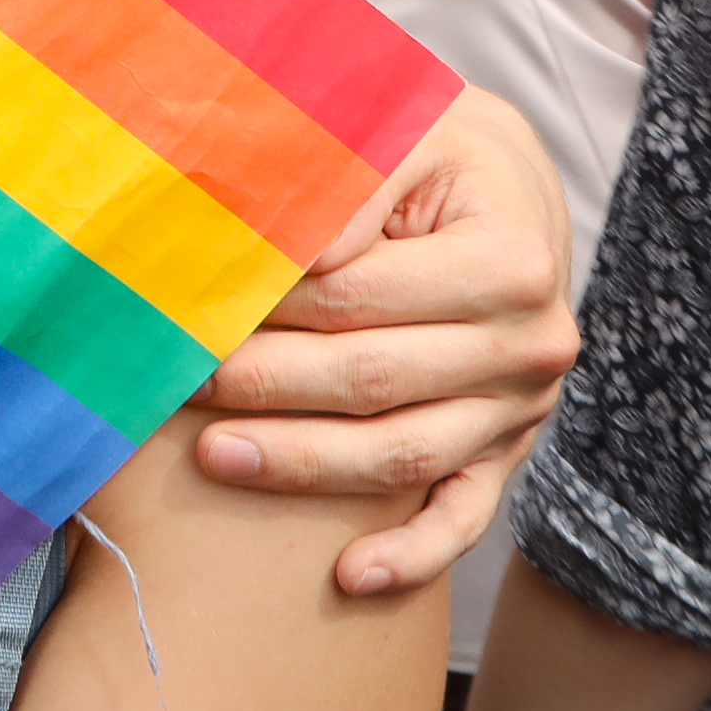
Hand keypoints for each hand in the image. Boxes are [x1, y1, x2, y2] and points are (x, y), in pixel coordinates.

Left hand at [192, 88, 577, 596]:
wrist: (511, 186)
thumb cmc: (437, 150)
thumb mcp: (402, 133)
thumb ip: (352, 183)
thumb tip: (304, 257)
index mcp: (510, 261)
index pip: (364, 298)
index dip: (275, 304)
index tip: (199, 303)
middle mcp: (531, 346)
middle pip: (376, 381)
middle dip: (268, 383)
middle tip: (180, 377)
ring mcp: (520, 409)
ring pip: (403, 456)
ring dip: (304, 465)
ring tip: (211, 456)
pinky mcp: (504, 451)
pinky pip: (462, 517)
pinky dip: (411, 556)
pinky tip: (347, 577)